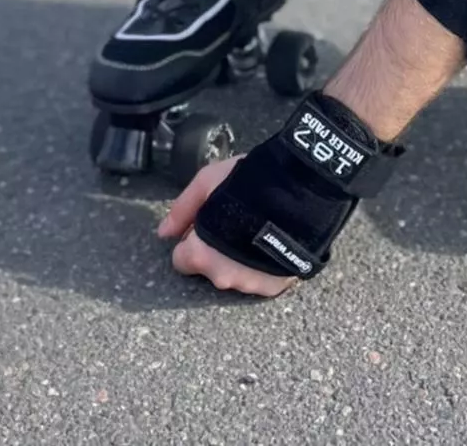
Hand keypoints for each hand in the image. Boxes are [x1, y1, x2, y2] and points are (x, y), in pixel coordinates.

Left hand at [156, 155, 294, 297]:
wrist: (302, 190)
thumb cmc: (249, 182)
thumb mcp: (207, 181)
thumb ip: (182, 209)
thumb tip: (164, 233)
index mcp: (201, 254)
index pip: (182, 259)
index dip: (193, 238)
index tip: (207, 224)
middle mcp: (223, 277)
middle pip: (210, 267)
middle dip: (216, 249)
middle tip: (234, 222)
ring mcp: (251, 285)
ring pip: (235, 274)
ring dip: (239, 258)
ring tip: (255, 229)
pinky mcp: (276, 286)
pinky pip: (260, 279)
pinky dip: (261, 265)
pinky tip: (270, 242)